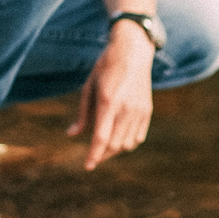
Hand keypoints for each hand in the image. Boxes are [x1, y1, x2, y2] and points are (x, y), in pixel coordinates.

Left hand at [68, 25, 154, 169]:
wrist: (133, 51)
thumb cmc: (106, 67)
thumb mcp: (89, 86)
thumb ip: (82, 114)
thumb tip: (71, 135)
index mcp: (108, 101)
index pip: (101, 137)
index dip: (93, 155)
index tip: (87, 166)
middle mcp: (125, 108)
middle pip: (114, 145)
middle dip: (102, 155)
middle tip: (92, 157)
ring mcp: (139, 110)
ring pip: (127, 144)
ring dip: (114, 151)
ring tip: (104, 148)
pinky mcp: (147, 110)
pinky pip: (138, 137)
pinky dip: (127, 143)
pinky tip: (118, 140)